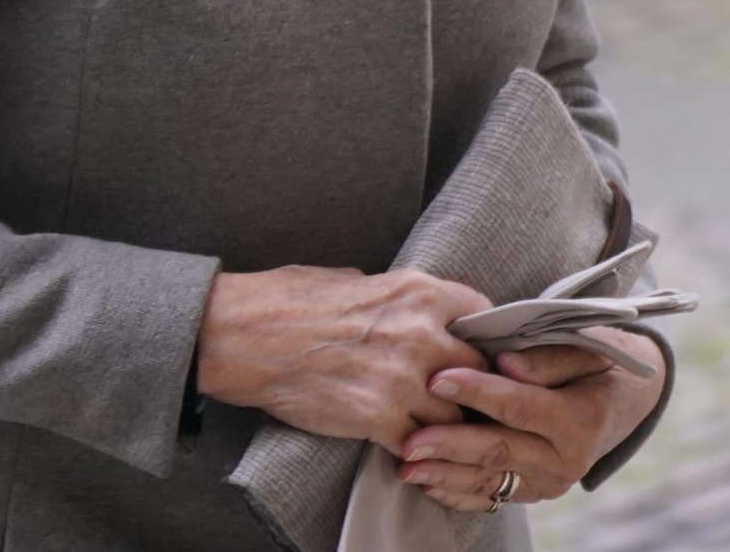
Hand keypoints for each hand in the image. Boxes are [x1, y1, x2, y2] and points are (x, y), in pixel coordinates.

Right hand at [196, 265, 490, 454]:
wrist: (246, 336)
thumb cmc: (291, 300)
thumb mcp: (355, 281)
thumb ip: (397, 300)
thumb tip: (413, 313)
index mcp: (416, 291)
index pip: (482, 316)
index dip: (482, 338)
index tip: (477, 352)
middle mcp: (418, 334)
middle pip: (477, 372)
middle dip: (471, 388)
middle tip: (461, 399)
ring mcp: (401, 379)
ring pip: (455, 415)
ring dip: (445, 424)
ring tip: (434, 427)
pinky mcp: (378, 418)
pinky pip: (419, 443)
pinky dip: (415, 448)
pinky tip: (405, 445)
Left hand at [395, 328, 668, 511]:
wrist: (623, 399)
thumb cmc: (597, 361)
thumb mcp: (585, 347)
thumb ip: (547, 356)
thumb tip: (506, 364)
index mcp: (579, 420)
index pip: (520, 406)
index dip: (477, 391)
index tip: (437, 378)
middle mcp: (565, 460)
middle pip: (498, 450)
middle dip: (450, 444)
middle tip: (409, 440)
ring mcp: (549, 482)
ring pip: (490, 480)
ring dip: (445, 475)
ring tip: (407, 467)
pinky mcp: (534, 491)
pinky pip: (492, 497)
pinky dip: (458, 494)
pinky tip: (428, 485)